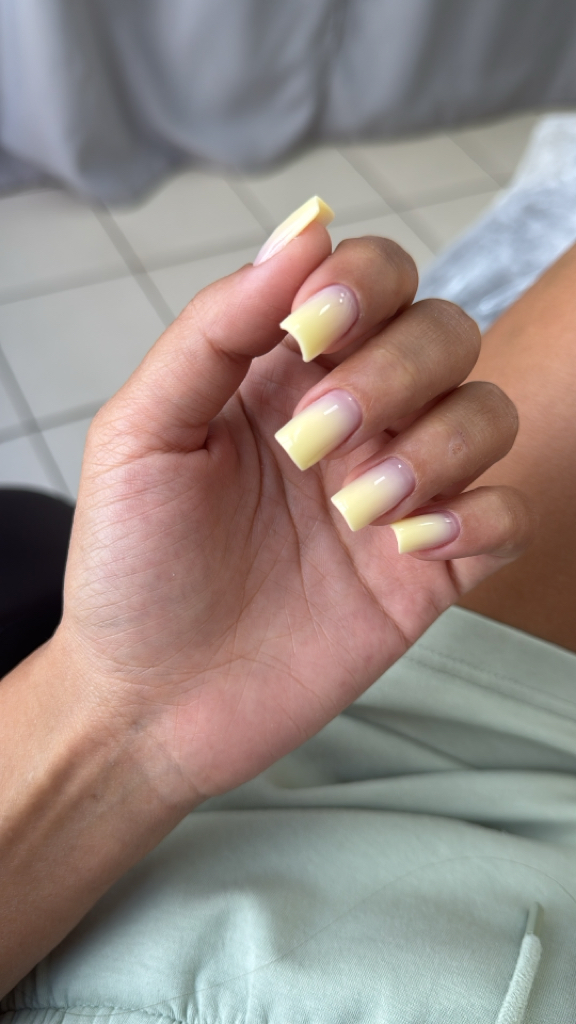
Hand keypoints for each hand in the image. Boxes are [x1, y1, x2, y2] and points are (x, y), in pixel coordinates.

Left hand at [56, 218, 532, 805]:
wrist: (151, 700)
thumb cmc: (132, 568)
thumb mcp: (140, 434)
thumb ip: (214, 330)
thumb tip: (299, 232)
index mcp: (284, 377)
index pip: (372, 279)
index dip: (365, 280)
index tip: (316, 327)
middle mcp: (354, 422)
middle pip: (444, 333)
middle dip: (394, 374)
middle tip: (315, 446)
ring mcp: (396, 495)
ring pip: (486, 414)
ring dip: (435, 448)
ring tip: (357, 511)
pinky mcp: (427, 571)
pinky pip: (507, 513)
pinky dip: (481, 516)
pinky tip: (410, 548)